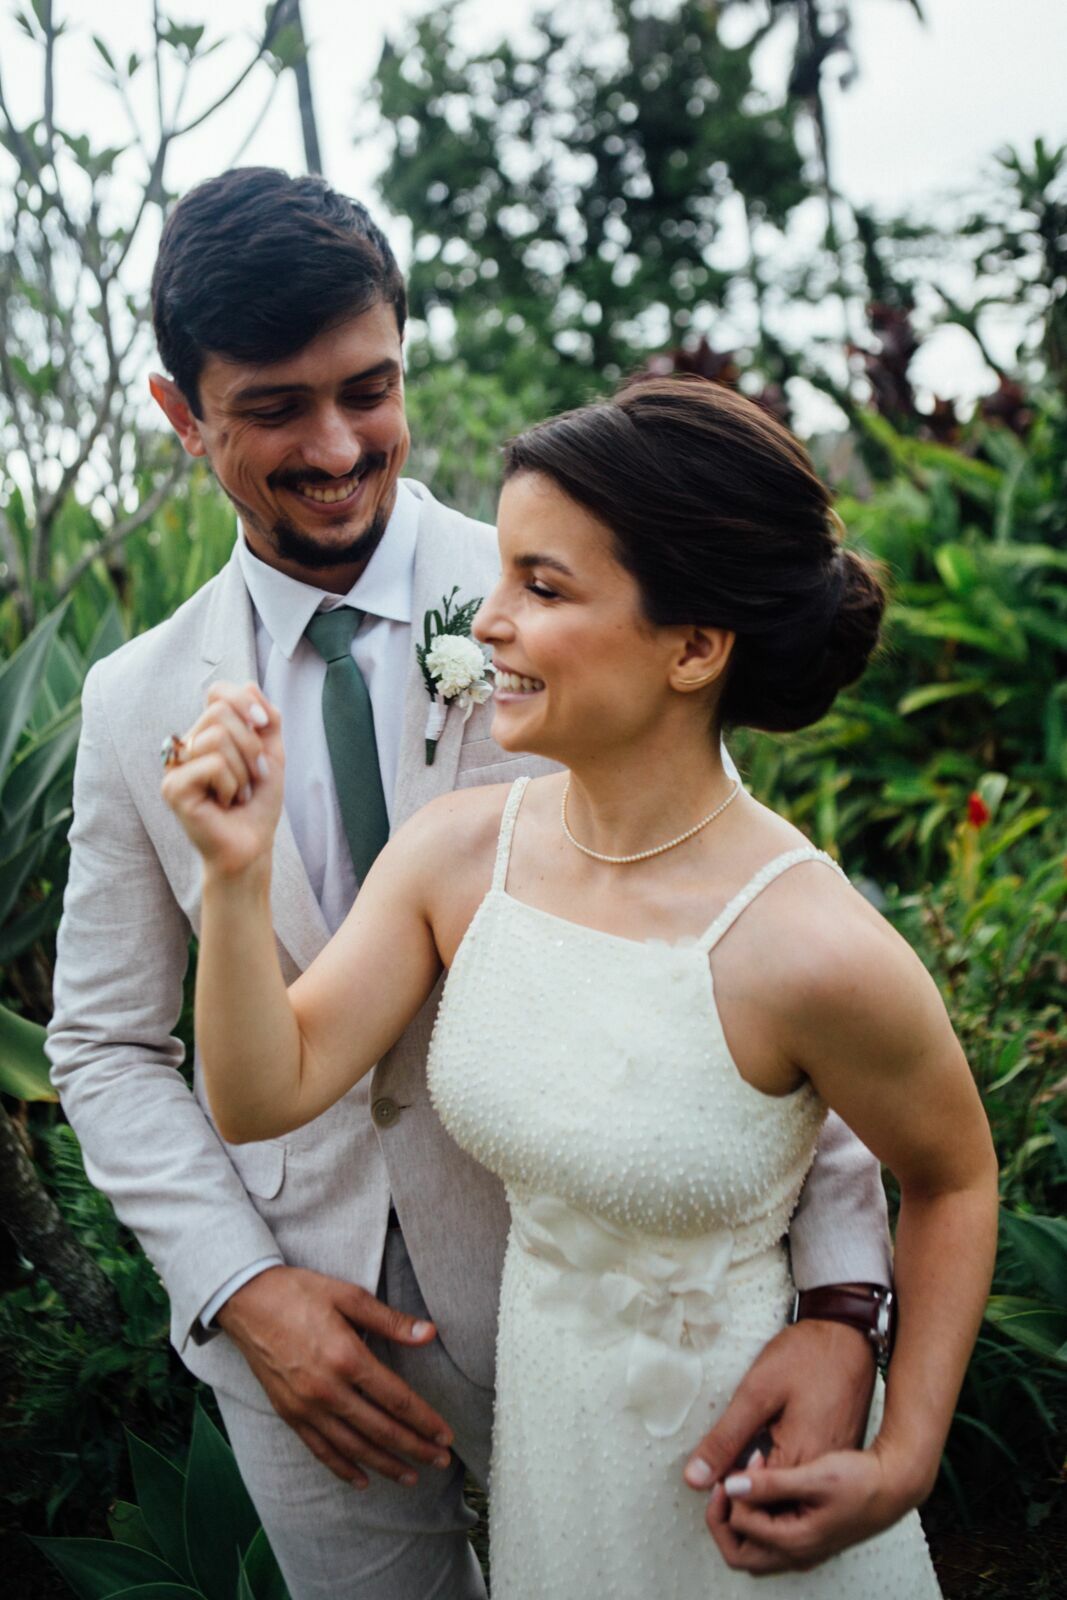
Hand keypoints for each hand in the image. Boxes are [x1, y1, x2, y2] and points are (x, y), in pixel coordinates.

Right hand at [161, 681, 283, 877]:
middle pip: (219, 713)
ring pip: (216, 737)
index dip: (244, 702)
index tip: (263, 725)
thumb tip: (248, 683)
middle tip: (255, 775)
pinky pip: (212, 764)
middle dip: (250, 744)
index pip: (217, 693)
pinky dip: (231, 784)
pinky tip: (226, 803)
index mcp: (204, 734)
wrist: (253, 845)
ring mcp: (174, 767)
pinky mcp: (172, 788)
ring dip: (243, 769)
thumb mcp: (272, 752)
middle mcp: (184, 747)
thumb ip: (266, 717)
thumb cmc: (258, 803)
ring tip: (239, 793)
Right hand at [216, 1265, 454, 1489]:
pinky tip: (362, 1480)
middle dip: (414, 1448)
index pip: (396, 1399)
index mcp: (347, 1357)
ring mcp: (306, 1406)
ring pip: (353, 1447)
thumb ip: (390, 1321)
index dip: (424, 1420)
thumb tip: (430, 1334)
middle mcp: (328, 1389)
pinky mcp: (288, 1413)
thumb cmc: (300, 1292)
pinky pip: (320, 1449)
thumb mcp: (349, 1296)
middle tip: (441, 1461)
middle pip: (380, 1429)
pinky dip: (342, 1468)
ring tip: (411, 1477)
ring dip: (385, 1465)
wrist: (246, 1300)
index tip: (446, 1435)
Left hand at [683, 1318, 876, 1570]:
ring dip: (761, 1497)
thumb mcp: (756, 1391)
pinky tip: (765, 1463)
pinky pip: (805, 1492)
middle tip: (724, 1470)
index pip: (757, 1512)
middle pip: (776, 1520)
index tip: (715, 1475)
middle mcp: (821, 1477)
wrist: (850, 1336)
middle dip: (744, 1505)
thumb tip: (694, 1479)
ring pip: (791, 1510)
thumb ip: (725, 1438)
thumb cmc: (805, 1356)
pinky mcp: (836, 1460)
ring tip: (741, 1465)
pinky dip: (780, 1487)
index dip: (729, 1498)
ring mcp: (831, 1470)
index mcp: (801, 1463)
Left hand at [705, 1437, 919, 1572]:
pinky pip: (769, 1539)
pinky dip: (757, 1517)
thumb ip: (771, 1483)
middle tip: (726, 1484)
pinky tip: (762, 1487)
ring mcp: (803, 1549)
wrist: (895, 1485)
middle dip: (723, 1518)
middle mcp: (797, 1554)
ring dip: (740, 1518)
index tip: (747, 1462)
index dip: (734, 1492)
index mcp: (796, 1542)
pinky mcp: (807, 1537)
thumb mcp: (814, 1475)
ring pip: (753, 1548)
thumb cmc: (861, 1480)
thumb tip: (731, 1486)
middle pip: (740, 1553)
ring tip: (744, 1482)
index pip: (740, 1527)